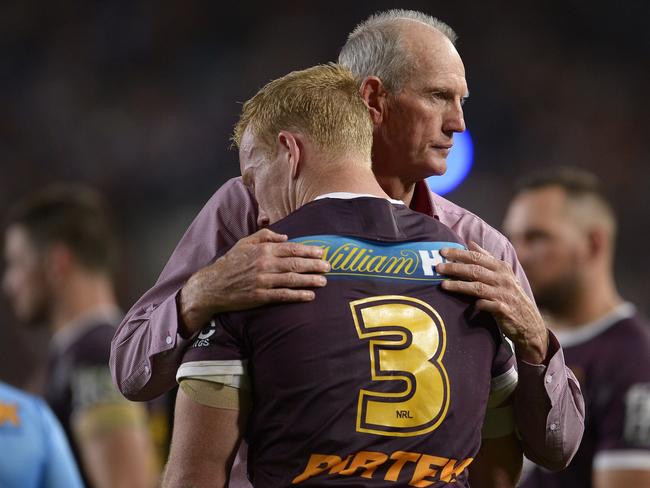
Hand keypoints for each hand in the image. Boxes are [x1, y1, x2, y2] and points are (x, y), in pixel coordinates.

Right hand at [179, 228, 329, 334]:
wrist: (213, 285)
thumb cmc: (230, 263)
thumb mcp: (245, 243)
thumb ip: (265, 236)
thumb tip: (286, 236)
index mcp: (263, 249)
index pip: (292, 248)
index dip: (309, 250)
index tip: (322, 251)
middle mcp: (265, 264)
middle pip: (296, 263)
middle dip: (315, 265)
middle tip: (328, 266)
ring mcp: (263, 281)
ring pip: (292, 279)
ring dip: (310, 280)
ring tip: (324, 281)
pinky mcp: (260, 296)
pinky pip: (283, 295)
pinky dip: (298, 295)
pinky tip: (309, 296)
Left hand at [436, 241, 548, 363]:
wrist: (529, 321)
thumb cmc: (509, 294)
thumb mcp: (502, 273)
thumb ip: (486, 258)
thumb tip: (470, 242)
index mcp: (501, 267)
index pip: (477, 257)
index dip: (459, 253)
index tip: (442, 251)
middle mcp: (503, 279)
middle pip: (475, 270)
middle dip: (455, 267)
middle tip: (437, 267)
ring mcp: (504, 295)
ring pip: (478, 287)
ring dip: (460, 285)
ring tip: (443, 284)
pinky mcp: (505, 310)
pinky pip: (489, 305)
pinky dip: (480, 304)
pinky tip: (472, 305)